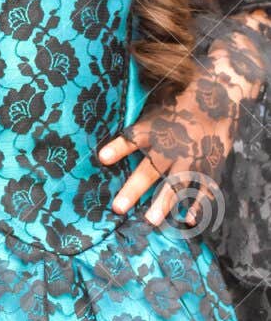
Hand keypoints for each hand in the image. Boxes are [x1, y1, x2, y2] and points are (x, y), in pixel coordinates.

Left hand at [98, 55, 243, 227]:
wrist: (218, 100)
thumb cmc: (178, 107)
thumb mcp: (154, 110)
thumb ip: (135, 128)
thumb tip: (106, 144)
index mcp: (154, 131)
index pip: (132, 140)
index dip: (117, 148)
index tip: (102, 158)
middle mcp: (170, 148)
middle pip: (149, 171)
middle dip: (133, 189)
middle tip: (118, 207)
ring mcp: (190, 159)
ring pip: (175, 185)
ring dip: (162, 203)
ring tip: (150, 220)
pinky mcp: (208, 166)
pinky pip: (203, 188)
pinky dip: (197, 204)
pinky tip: (188, 219)